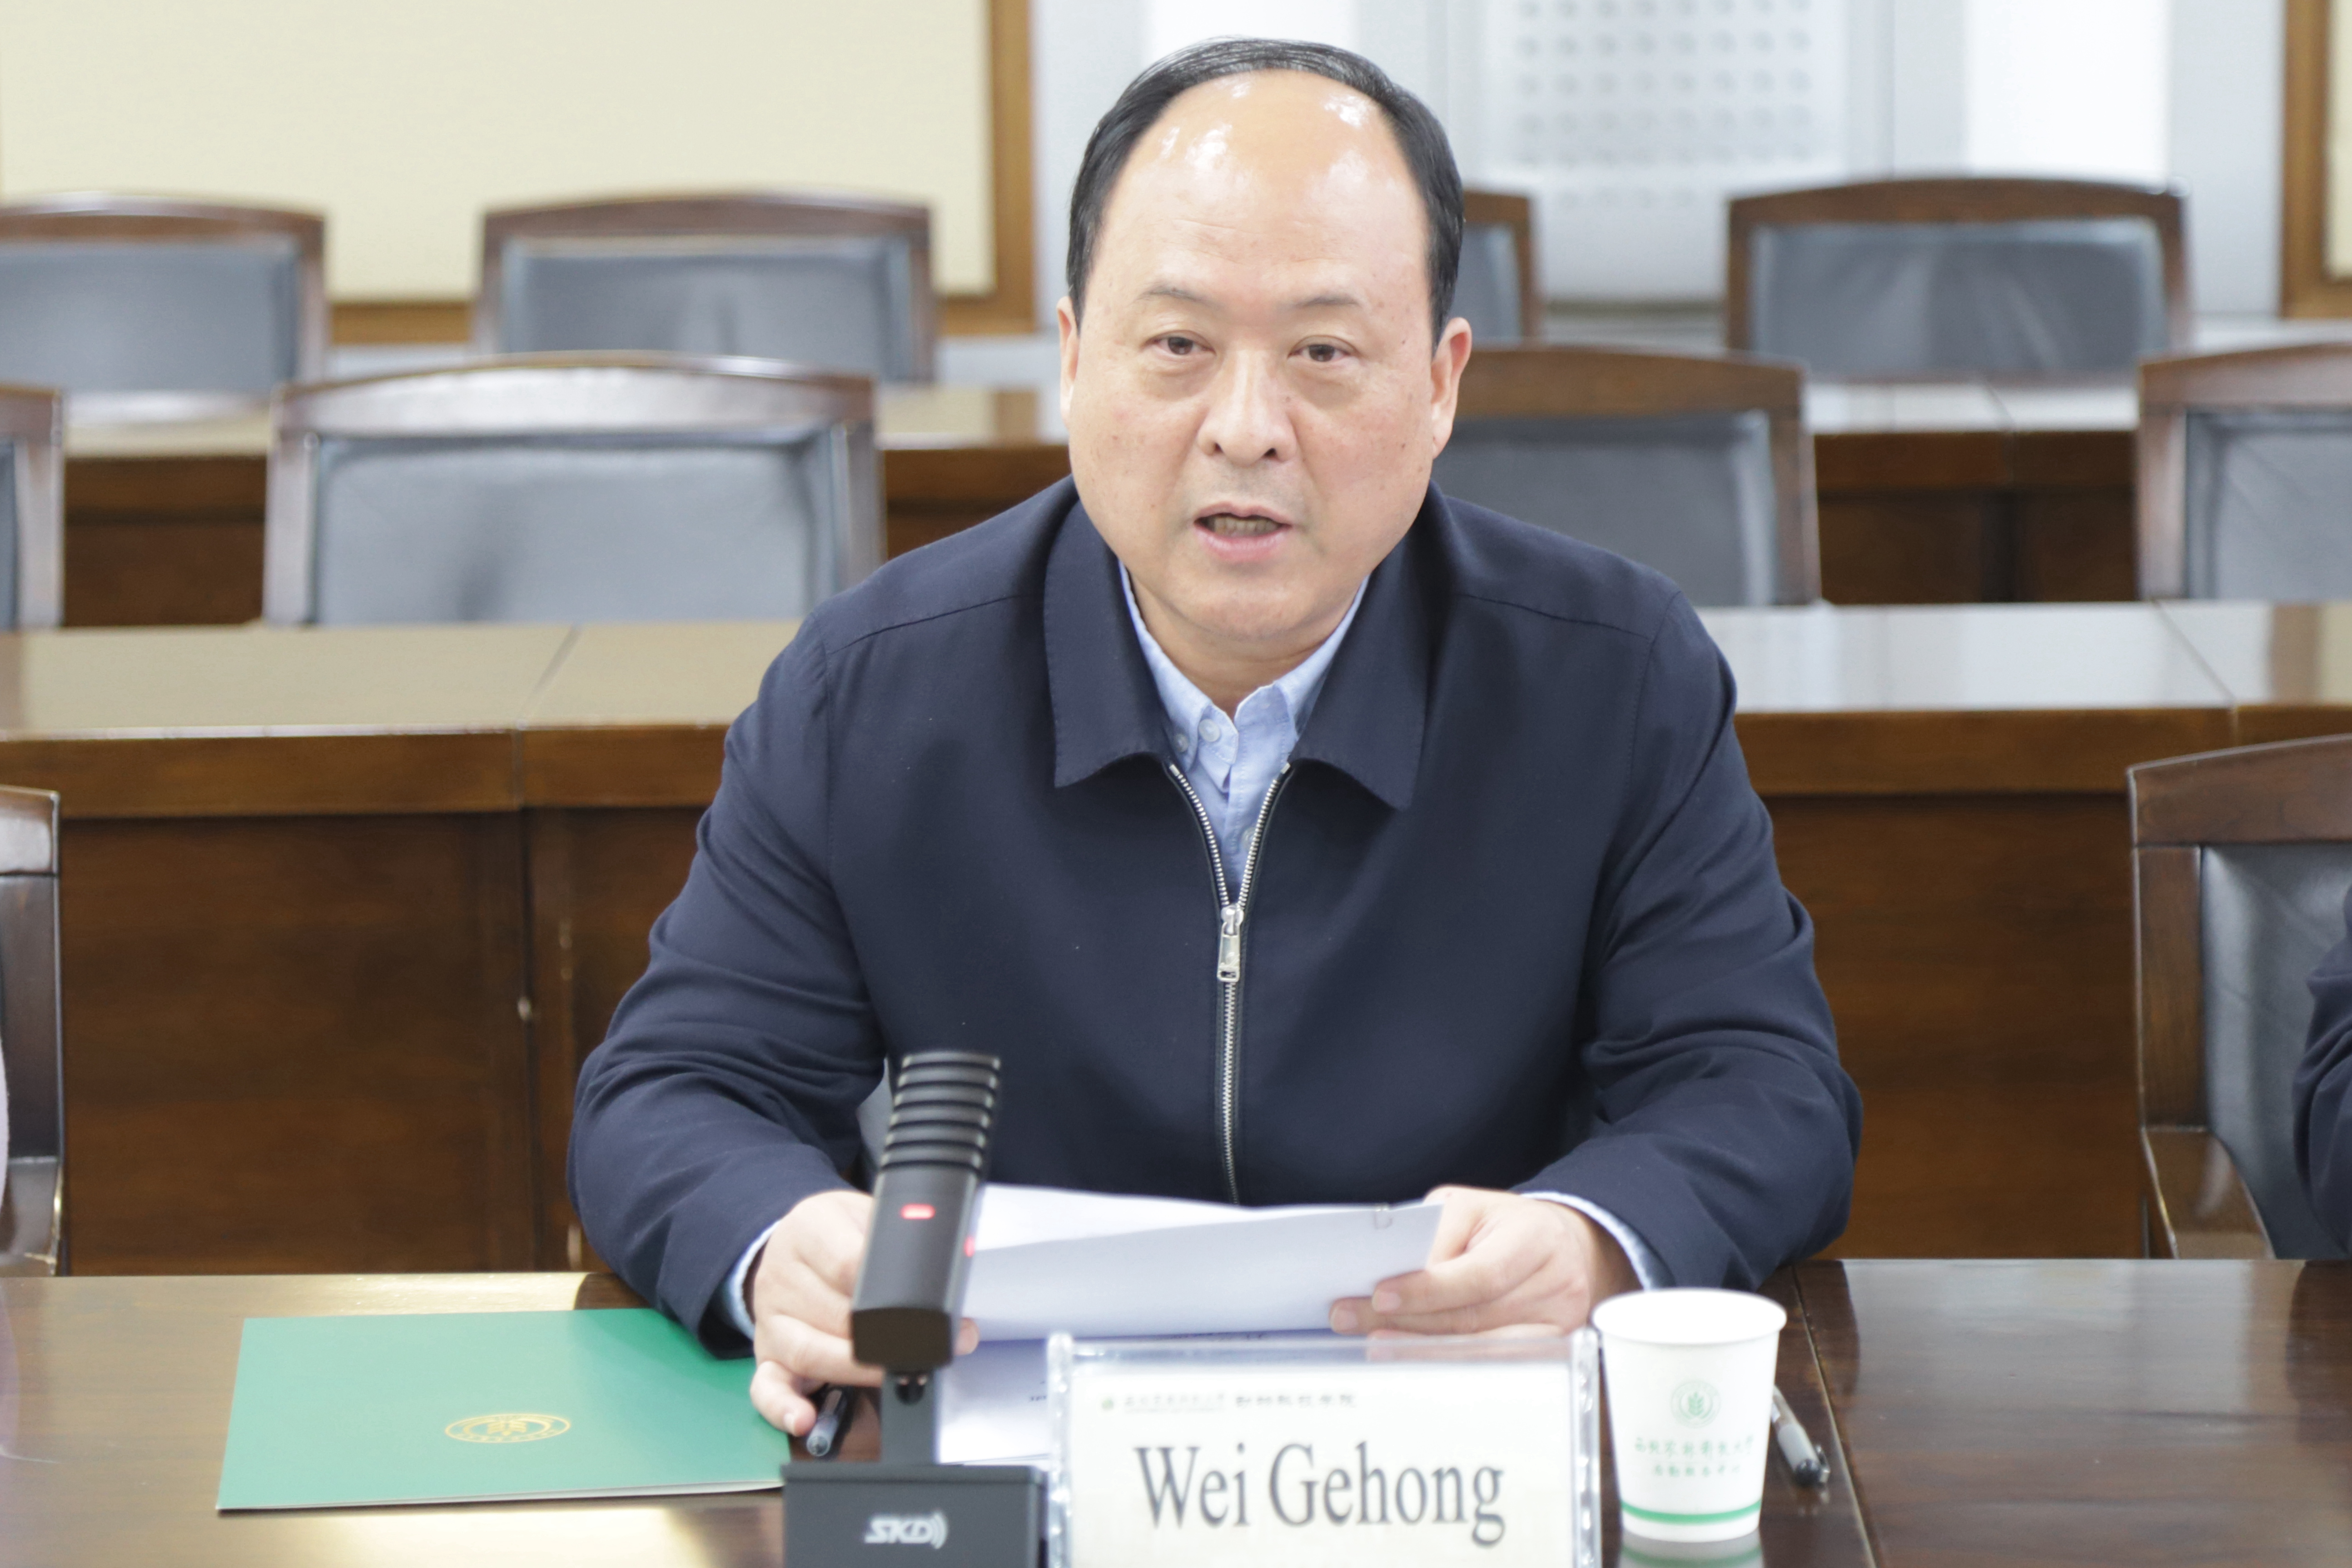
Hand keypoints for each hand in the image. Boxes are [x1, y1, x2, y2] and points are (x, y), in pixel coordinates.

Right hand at [743, 1188, 977, 1434]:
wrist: (791, 1242)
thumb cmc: (838, 1232)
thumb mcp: (864, 1214)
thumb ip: (896, 1239)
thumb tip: (944, 1269)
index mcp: (809, 1228)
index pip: (847, 1263)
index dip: (889, 1293)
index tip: (923, 1311)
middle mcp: (781, 1274)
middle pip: (833, 1314)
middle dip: (886, 1339)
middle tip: (927, 1349)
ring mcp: (771, 1317)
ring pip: (808, 1352)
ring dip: (855, 1371)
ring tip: (892, 1375)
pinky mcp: (766, 1354)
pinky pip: (765, 1386)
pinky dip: (782, 1407)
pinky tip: (803, 1419)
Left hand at [1326, 1186, 1637, 1337]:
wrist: (1558, 1242)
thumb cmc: (1501, 1223)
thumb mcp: (1467, 1207)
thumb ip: (1434, 1234)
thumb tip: (1391, 1272)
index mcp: (1534, 1235)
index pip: (1478, 1274)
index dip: (1427, 1289)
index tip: (1379, 1296)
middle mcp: (1555, 1281)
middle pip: (1473, 1315)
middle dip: (1406, 1321)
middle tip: (1351, 1320)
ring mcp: (1558, 1320)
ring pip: (1480, 1346)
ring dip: (1420, 1347)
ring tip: (1373, 1342)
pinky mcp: (1552, 1347)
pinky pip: (1495, 1364)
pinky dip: (1452, 1363)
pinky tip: (1415, 1360)